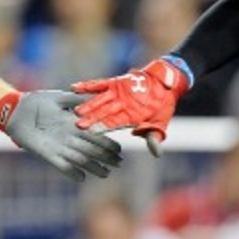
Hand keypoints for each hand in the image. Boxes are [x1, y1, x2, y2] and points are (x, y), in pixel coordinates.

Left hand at [0, 91, 122, 181]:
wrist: (16, 110)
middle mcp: (69, 137)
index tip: (120, 149)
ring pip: (80, 159)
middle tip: (118, 164)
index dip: (108, 142)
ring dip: (93, 167)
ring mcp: (59, 146)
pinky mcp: (46, 153)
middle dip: (106, 157)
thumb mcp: (59, 98)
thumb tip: (97, 96)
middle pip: (92, 150)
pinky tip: (81, 177)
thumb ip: (77, 99)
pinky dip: (71, 172)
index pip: (95, 135)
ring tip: (105, 174)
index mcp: (74, 124)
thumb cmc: (37, 102)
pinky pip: (61, 165)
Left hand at [72, 58, 189, 155]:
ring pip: (98, 100)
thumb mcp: (160, 122)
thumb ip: (154, 137)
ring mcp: (115, 95)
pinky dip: (87, 86)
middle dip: (90, 119)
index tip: (92, 132)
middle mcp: (118, 108)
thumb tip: (156, 155)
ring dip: (87, 104)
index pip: (113, 124)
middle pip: (102, 114)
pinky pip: (98, 84)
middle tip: (77, 125)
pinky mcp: (114, 83)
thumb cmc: (163, 106)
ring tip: (75, 110)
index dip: (103, 127)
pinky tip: (74, 87)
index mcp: (127, 119)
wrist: (164, 84)